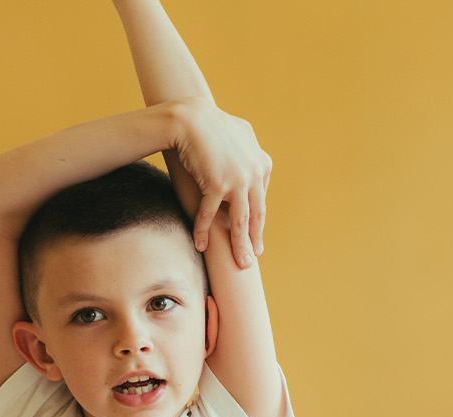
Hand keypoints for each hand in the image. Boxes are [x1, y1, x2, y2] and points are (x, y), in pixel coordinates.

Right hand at [171, 97, 270, 267]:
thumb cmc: (211, 125)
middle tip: (252, 259)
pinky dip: (204, 231)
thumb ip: (250, 152)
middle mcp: (254, 173)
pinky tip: (201, 245)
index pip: (261, 199)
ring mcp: (236, 180)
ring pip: (239, 220)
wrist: (190, 117)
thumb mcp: (240, 135)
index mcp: (262, 164)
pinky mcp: (216, 184)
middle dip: (254, 239)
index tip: (254, 236)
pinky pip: (210, 214)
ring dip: (238, 244)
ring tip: (239, 263)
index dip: (257, 221)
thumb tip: (256, 163)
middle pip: (256, 214)